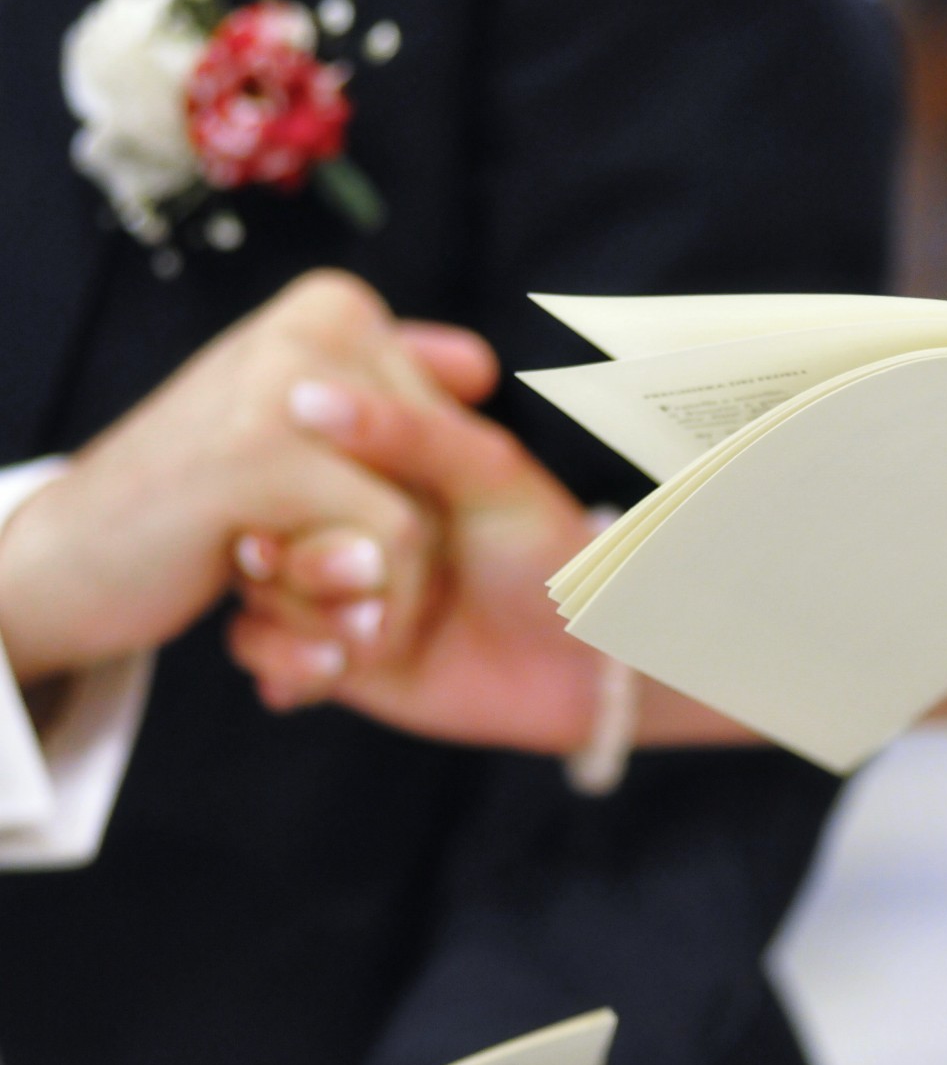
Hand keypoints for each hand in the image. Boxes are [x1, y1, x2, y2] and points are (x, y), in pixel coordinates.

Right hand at [0, 271, 475, 685]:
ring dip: (384, 602)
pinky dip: (360, 622)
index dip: (434, 480)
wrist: (63, 574)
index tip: (358, 513)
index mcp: (334, 308)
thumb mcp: (310, 454)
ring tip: (327, 621)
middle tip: (343, 590)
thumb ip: (401, 411)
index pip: (469, 388)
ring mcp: (287, 381)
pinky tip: (321, 654)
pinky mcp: (259, 456)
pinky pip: (385, 550)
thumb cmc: (193, 513)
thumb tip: (484, 368)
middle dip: (415, 551)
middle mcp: (319, 324)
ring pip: (421, 516)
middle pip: (450, 461)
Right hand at [224, 376, 607, 752]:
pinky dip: (290, 661)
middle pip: (259, 515)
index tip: (337, 499)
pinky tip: (339, 670)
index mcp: (379, 450)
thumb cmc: (547, 551)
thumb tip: (304, 394)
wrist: (576, 667)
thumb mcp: (489, 474)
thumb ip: (407, 431)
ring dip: (303, 614)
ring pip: (251, 583)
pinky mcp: (325, 641)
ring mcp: (330, 576)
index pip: (290, 442)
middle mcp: (343, 507)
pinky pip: (254, 645)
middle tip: (369, 576)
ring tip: (370, 632)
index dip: (303, 476)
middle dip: (304, 559)